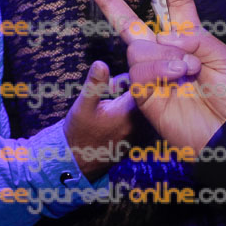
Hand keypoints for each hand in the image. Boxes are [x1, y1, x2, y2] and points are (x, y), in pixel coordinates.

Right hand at [62, 60, 135, 180]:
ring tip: (110, 100)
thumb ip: (94, 84)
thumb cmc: (80, 133)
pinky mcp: (143, 136)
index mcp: (132, 113)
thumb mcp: (83, 106)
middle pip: (146, 91)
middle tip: (109, 91)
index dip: (130, 76)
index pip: (144, 83)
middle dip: (129, 85)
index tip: (113, 82)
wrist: (79, 162)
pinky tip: (115, 111)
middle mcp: (144, 123)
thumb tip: (100, 63)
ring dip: (130, 96)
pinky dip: (132, 107)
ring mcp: (145, 131)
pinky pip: (143, 113)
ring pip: (144, 101)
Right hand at [85, 0, 225, 153]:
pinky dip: (158, 69)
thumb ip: (195, 37)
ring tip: (187, 69)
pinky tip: (176, 76)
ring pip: (139, 47)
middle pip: (132, 23)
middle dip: (110, 1)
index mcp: (190, 39)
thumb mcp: (224, 56)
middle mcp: (166, 52)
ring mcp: (153, 73)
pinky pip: (139, 70)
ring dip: (165, 54)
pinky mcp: (144, 93)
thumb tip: (164, 37)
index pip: (178, 6)